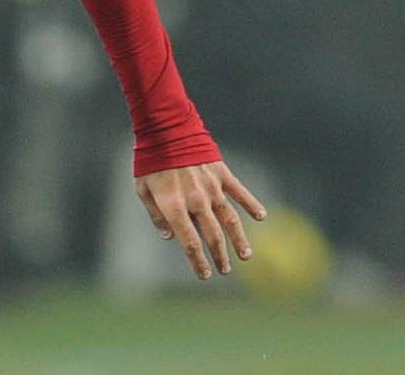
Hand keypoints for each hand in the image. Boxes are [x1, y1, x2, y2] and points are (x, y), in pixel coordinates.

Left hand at [134, 161, 266, 279]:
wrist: (166, 129)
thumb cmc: (150, 160)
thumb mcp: (142, 189)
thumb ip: (156, 214)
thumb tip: (169, 236)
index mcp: (174, 206)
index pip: (190, 242)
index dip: (198, 261)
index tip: (204, 275)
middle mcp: (196, 200)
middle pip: (213, 235)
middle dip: (219, 256)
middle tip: (224, 270)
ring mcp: (212, 187)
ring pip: (230, 219)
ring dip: (239, 239)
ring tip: (245, 256)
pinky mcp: (222, 173)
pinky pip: (240, 192)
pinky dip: (252, 205)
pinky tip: (262, 217)